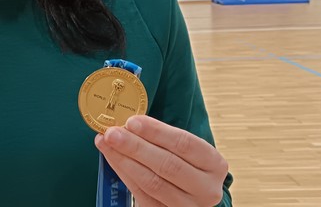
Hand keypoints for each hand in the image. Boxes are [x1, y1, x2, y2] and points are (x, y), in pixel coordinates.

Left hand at [94, 115, 227, 206]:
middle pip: (168, 165)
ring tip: (106, 143)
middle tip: (112, 132)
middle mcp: (206, 188)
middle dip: (135, 146)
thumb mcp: (188, 152)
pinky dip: (124, 174)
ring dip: (124, 160)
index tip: (132, 121)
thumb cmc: (187, 165)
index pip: (185, 144)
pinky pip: (142, 194)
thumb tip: (128, 122)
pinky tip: (113, 158)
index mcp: (214, 164)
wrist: (192, 197)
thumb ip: (163, 138)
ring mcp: (188, 206)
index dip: (157, 132)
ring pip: (152, 182)